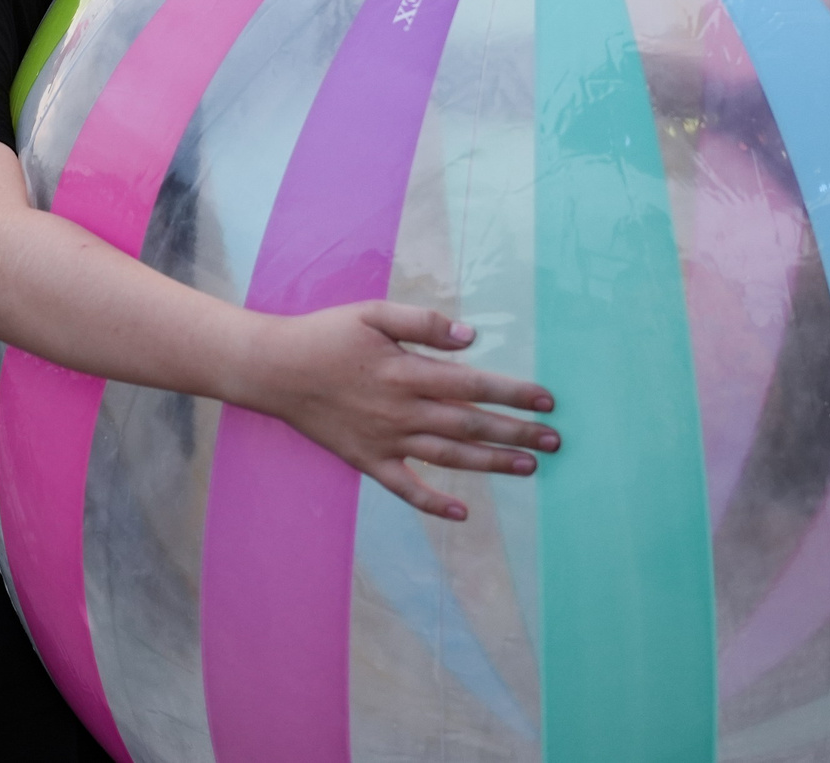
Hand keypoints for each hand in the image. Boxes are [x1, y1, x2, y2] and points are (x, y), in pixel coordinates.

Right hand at [234, 301, 557, 519]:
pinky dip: (434, 504)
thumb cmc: (326, 335)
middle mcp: (402, 410)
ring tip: (528, 468)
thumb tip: (472, 337)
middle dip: (516, 434)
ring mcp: (385, 440)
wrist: (274, 370)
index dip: (513, 393)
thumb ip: (424, 324)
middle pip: (470, 426)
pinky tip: (462, 514)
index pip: (474, 385)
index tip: (547, 401)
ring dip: (491, 465)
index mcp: (407, 372)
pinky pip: (405, 489)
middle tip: (555, 441)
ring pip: (448, 458)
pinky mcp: (366, 461)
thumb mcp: (374, 313)